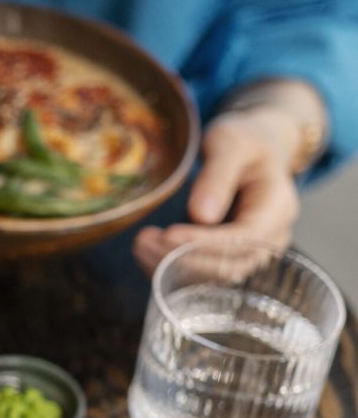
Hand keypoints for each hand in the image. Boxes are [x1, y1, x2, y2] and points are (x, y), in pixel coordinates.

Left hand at [133, 106, 302, 275]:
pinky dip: (174, 269)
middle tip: (141, 241)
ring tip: (140, 245)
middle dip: (182, 258)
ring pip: (213, 276)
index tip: (168, 234)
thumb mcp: (231, 143)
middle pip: (228, 265)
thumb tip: (201, 215)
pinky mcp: (231, 256)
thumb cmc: (245, 142)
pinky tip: (147, 254)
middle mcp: (271, 238)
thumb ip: (217, 176)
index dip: (205, 243)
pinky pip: (204, 274)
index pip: (243, 238)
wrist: (255, 148)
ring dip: (173, 266)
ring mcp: (252, 251)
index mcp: (277, 208)